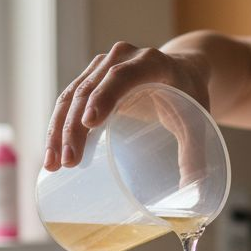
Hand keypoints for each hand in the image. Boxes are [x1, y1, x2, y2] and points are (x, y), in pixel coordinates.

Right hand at [44, 41, 209, 169]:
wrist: (181, 70)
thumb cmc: (189, 95)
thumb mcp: (198, 119)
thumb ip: (196, 152)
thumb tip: (195, 192)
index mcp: (151, 62)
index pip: (122, 76)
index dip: (105, 96)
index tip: (90, 123)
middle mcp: (122, 58)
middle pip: (90, 89)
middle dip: (74, 127)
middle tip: (69, 161)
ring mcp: (101, 66)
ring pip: (72, 96)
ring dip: (58, 130)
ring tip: (53, 164)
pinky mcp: (90, 79)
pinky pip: (68, 101)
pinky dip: (58, 127)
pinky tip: (53, 153)